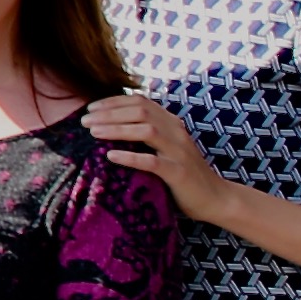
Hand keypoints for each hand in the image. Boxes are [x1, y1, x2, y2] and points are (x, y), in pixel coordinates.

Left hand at [83, 91, 224, 223]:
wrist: (216, 198)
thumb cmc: (183, 175)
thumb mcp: (165, 149)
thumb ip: (147, 136)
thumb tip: (110, 128)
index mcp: (172, 124)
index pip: (141, 102)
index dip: (114, 102)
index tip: (91, 108)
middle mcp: (177, 133)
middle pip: (141, 112)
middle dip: (110, 113)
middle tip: (84, 120)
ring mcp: (179, 152)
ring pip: (147, 131)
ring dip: (117, 129)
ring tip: (93, 132)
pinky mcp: (179, 173)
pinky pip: (153, 162)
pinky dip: (130, 157)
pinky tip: (110, 156)